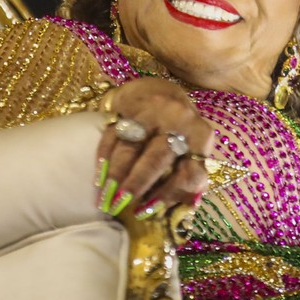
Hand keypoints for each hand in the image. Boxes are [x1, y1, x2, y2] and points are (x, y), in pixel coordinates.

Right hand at [93, 77, 217, 219]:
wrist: (159, 88)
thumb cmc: (178, 129)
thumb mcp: (193, 148)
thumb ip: (190, 177)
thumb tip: (185, 210)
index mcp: (200, 136)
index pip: (188, 173)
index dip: (168, 195)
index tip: (144, 211)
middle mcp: (178, 120)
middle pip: (155, 159)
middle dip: (136, 184)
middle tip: (118, 206)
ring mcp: (152, 110)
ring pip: (129, 147)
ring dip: (115, 175)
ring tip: (104, 198)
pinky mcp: (128, 104)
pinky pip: (112, 134)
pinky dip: (104, 157)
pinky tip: (99, 176)